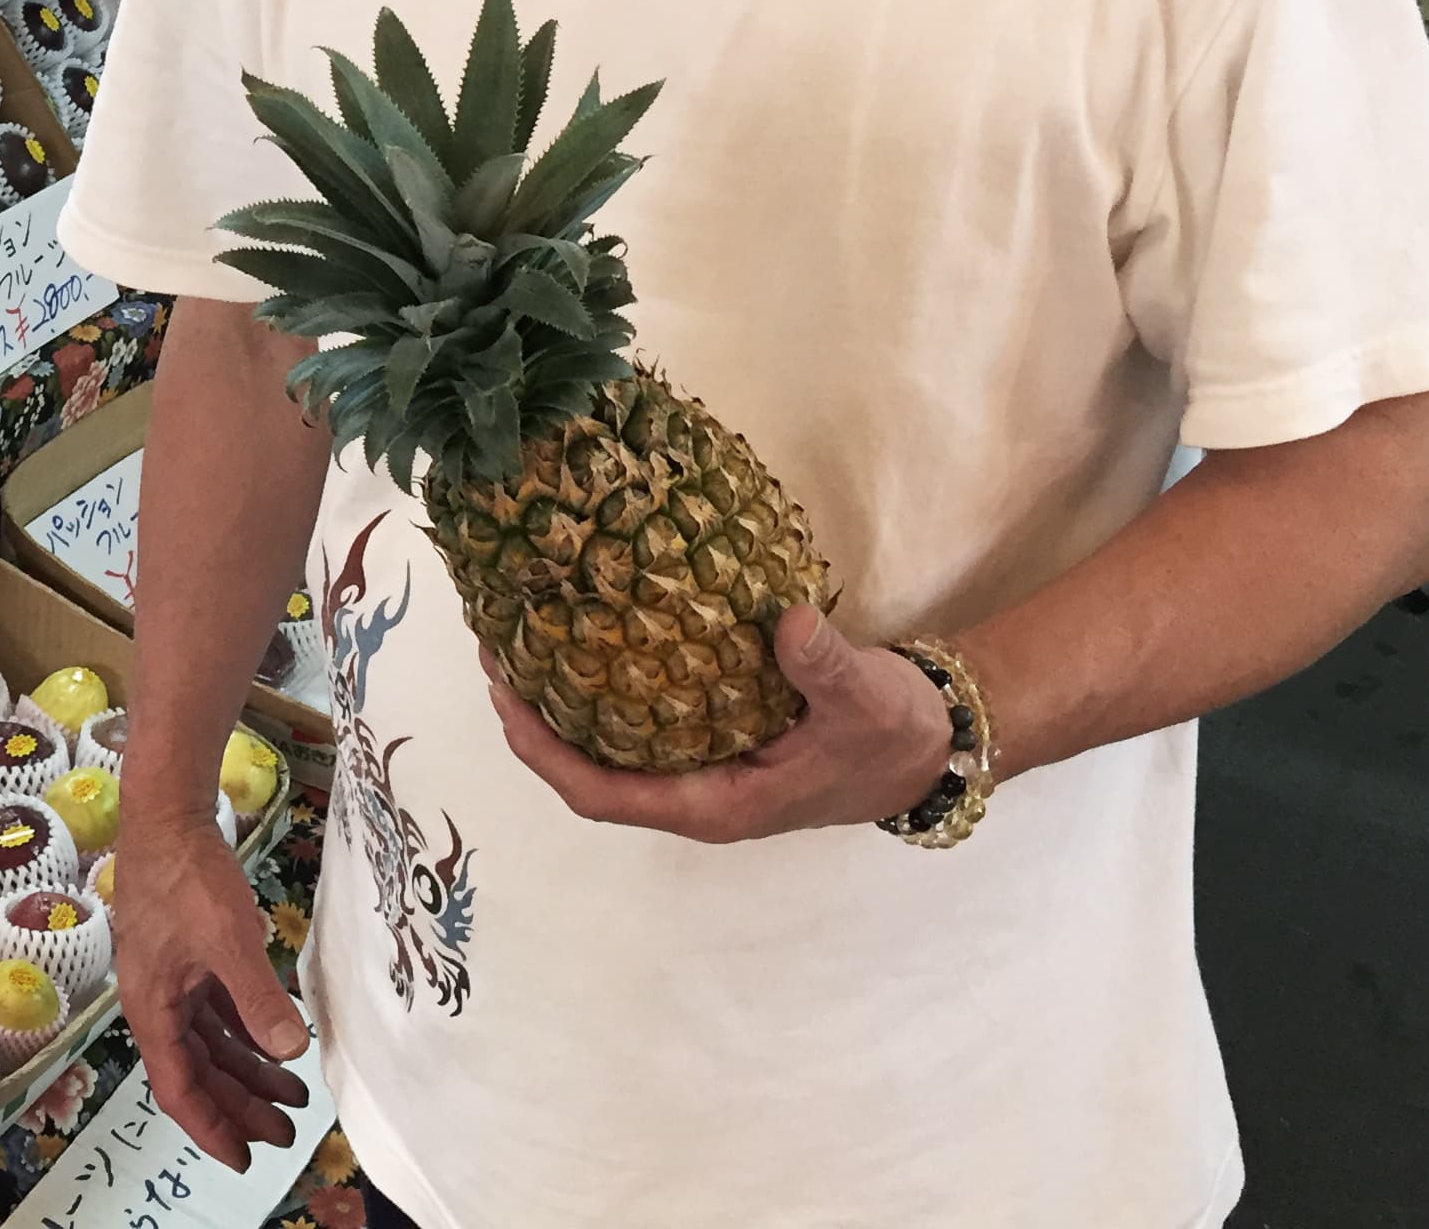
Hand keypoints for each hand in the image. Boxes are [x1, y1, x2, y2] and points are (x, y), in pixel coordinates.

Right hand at [111, 817, 312, 1169]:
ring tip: (294, 1093)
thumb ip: (258, 999)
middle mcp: (158, 1002)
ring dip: (248, 1069)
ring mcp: (173, 979)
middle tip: (287, 1130)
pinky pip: (217, 1012)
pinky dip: (245, 1032)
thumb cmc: (187, 877)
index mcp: (153, 1009)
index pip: (179, 1088)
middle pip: (198, 1071)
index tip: (244, 1157)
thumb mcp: (229, 939)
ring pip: (211, 1043)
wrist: (167, 815)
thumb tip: (290, 1052)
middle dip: (240, 1104)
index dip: (211, 1126)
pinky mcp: (189, 957)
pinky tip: (277, 1040)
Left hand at [482, 607, 953, 842]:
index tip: (504, 699)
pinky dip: (604, 688)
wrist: (933, 742)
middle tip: (495, 649)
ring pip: (609, 747)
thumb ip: (825, 665)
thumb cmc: (894, 734)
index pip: (602, 795)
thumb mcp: (865, 697)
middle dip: (536, 719)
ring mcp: (702, 770)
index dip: (544, 753)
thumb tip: (786, 623)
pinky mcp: (714, 741)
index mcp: (716, 805)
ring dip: (562, 703)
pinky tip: (588, 638)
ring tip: (521, 639)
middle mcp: (696, 795)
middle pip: (588, 771)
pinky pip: (639, 723)